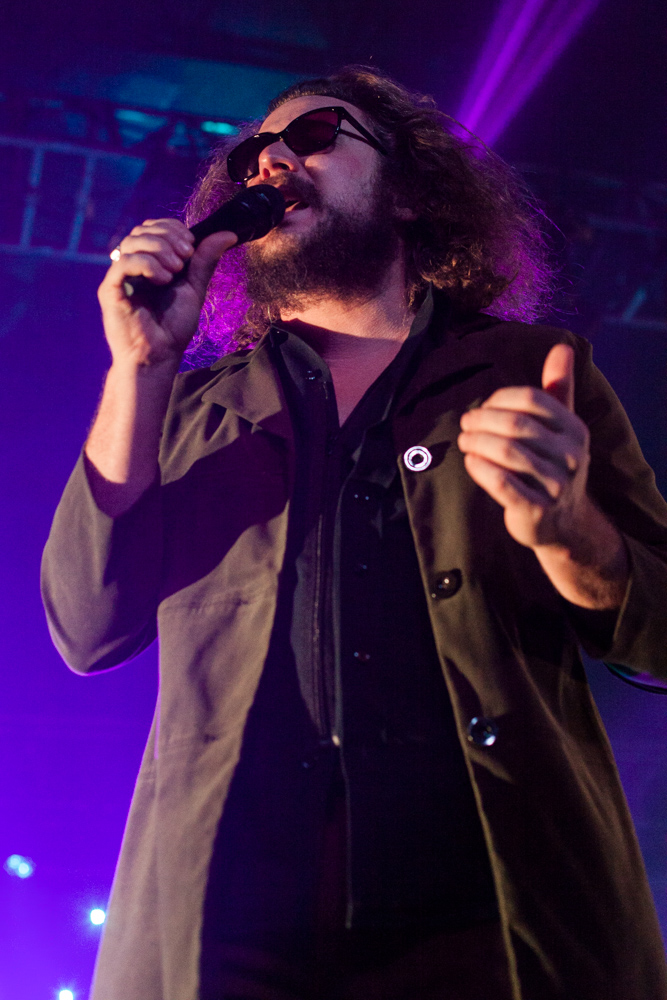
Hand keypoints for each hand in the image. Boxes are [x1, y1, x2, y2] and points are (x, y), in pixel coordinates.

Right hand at [97, 218, 236, 367]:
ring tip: (175, 271)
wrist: (158, 357)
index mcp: (149, 261)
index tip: (191, 246)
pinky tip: (162, 280)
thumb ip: (205, 260)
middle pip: (142, 230)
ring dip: (159, 249)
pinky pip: (123, 262)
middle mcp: (131, 265)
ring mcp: (119, 276)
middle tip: (185, 256)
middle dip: (168, 237)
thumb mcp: (194, 288)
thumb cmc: (173, 327)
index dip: (172, 228)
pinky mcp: (110, 289)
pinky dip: (146, 264)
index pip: (154, 227)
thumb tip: (229, 234)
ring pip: (131, 241)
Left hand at [457, 344, 591, 550]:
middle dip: (483, 420)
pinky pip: (503, 484)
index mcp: (575, 429)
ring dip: (477, 443)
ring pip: (507, 453)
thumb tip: (563, 346)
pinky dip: (481, 469)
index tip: (484, 406)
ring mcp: (555, 485)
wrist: (564, 523)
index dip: (500, 398)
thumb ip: (559, 388)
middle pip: (516, 425)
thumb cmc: (554, 464)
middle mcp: (570, 455)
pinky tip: (470, 461)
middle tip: (465, 424)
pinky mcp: (536, 510)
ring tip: (464, 441)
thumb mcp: (562, 427)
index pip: (532, 399)